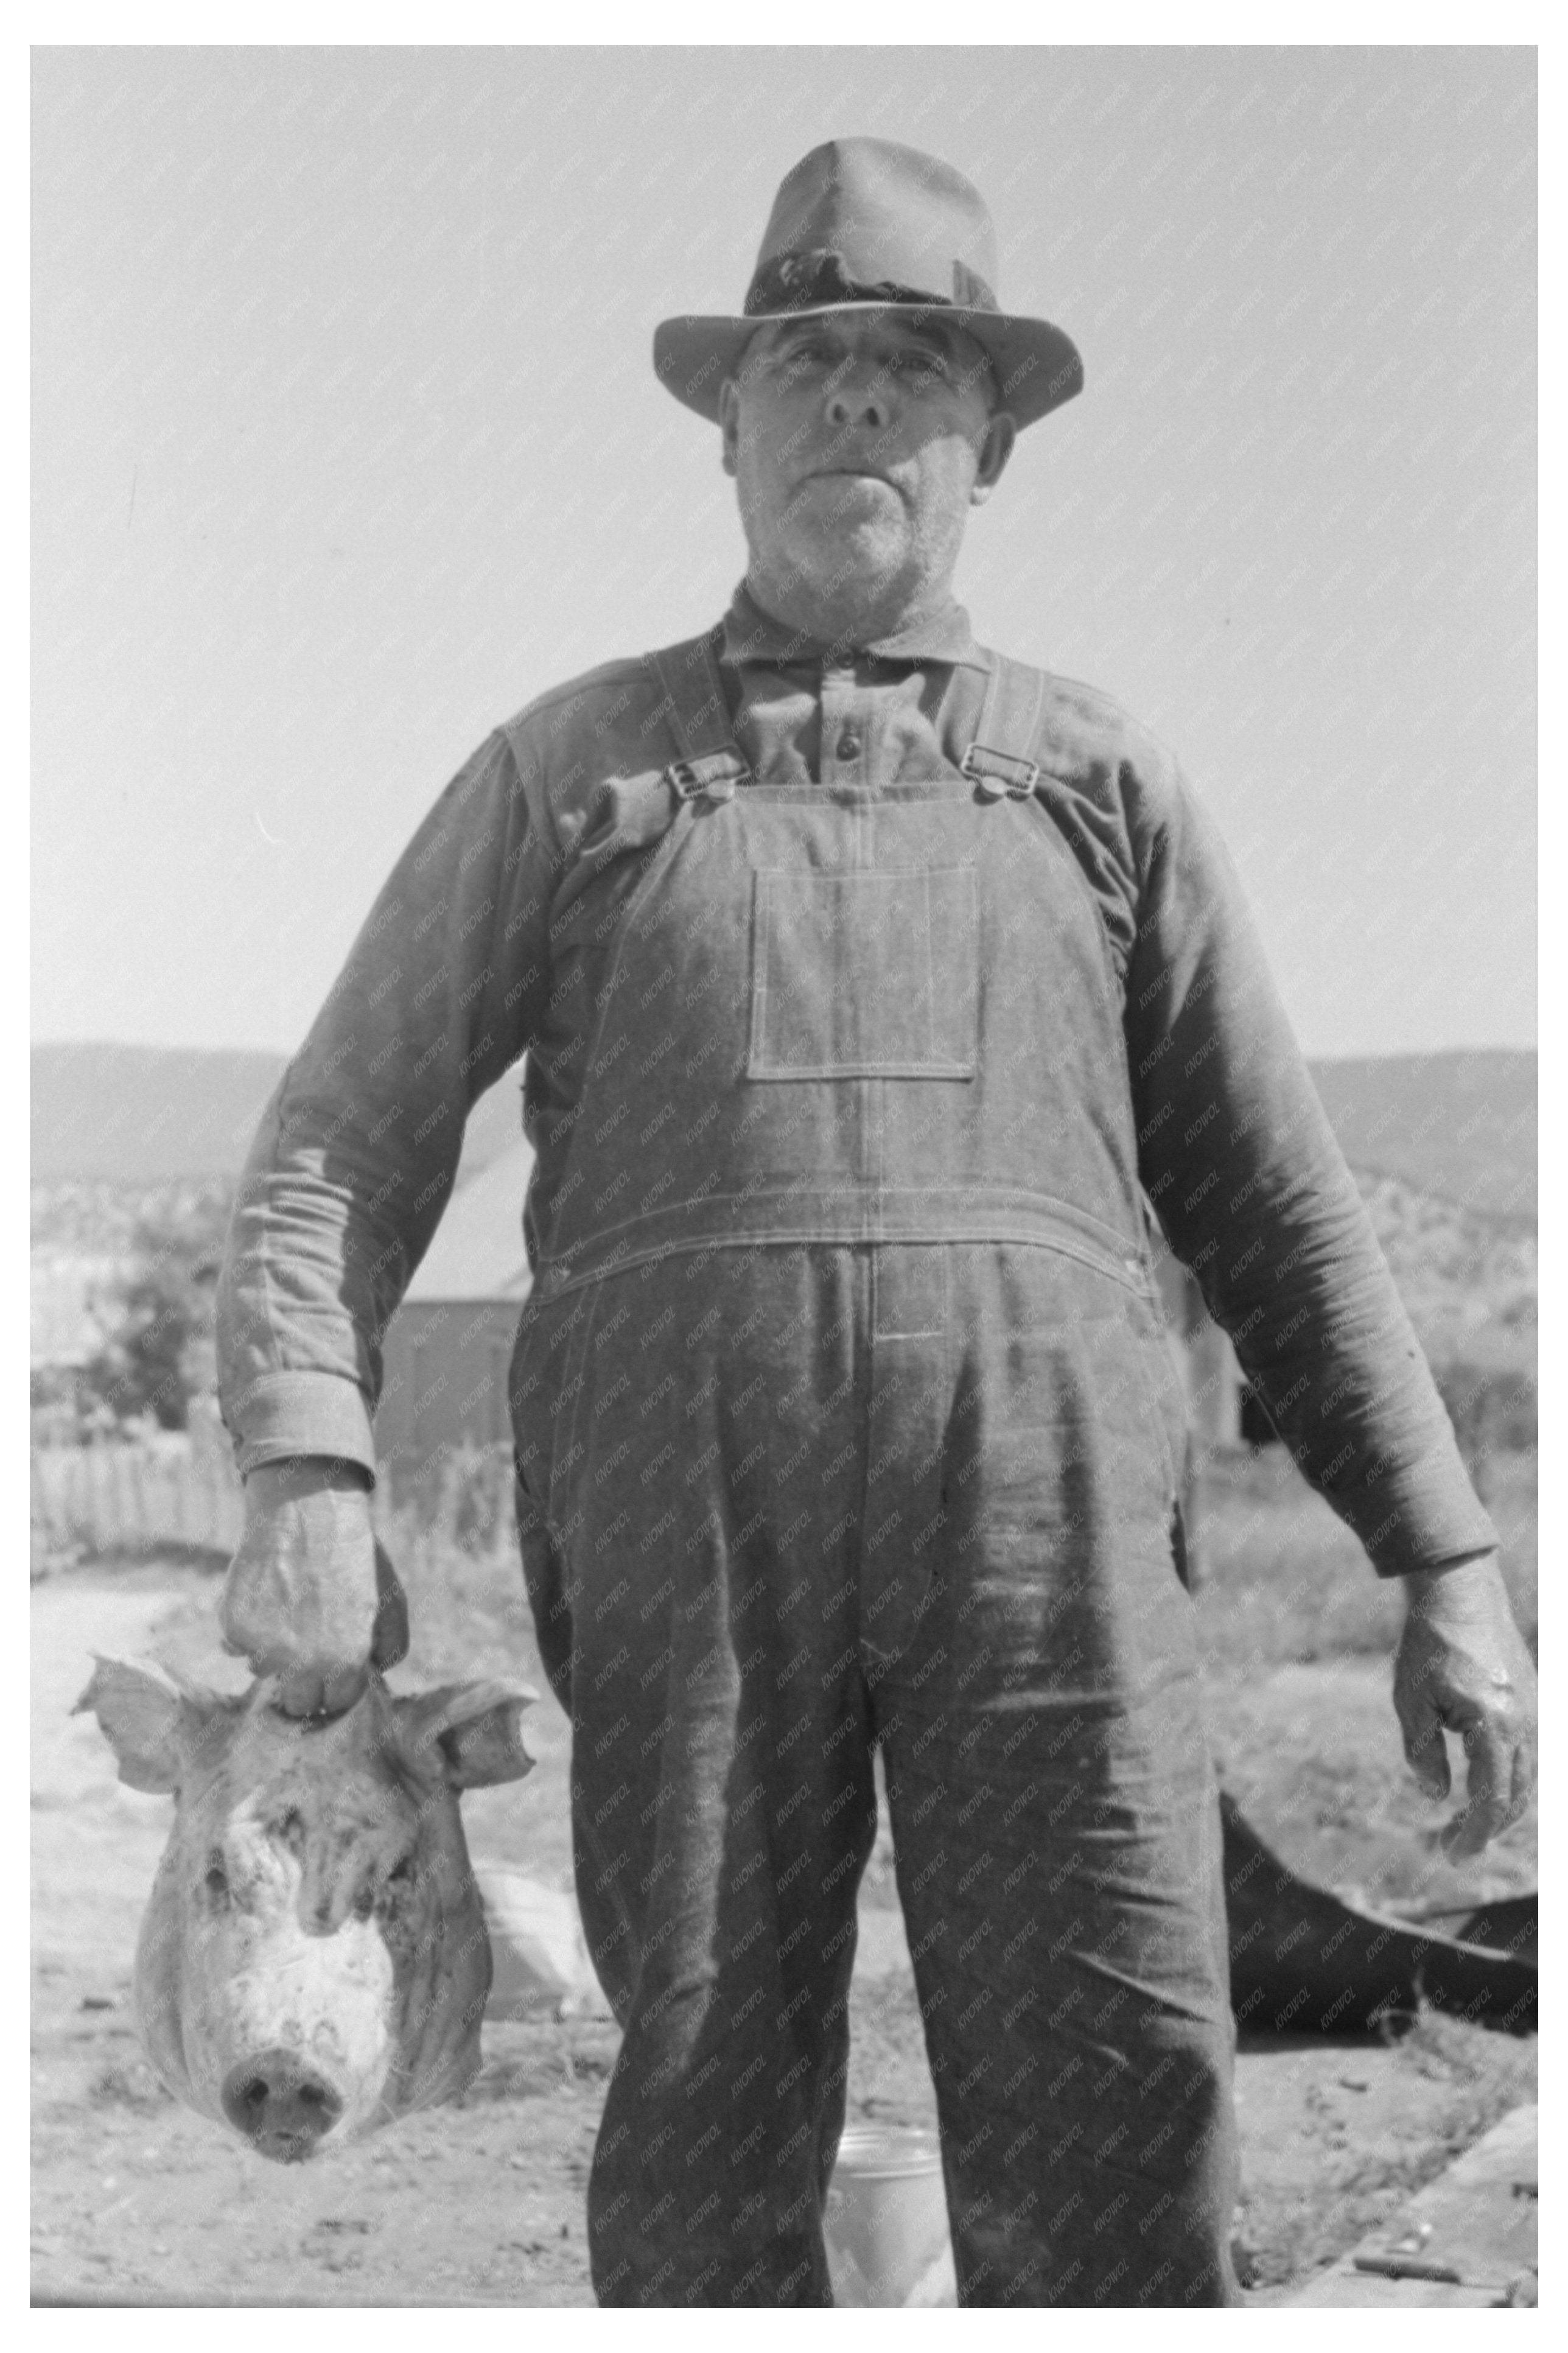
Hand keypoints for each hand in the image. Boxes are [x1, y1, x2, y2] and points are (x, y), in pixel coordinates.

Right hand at [220, 1456, 409, 1717]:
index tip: (330, 1669)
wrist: (306, 1509)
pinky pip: (234, 1648)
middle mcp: (304, 1662)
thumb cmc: (353, 1554)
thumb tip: (372, 1675)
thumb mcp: (391, 1601)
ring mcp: (265, 1648)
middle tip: (304, 1647)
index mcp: (346, 1660)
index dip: (334, 1685)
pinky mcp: (234, 1628)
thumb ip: (390, 1647)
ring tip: (285, 1612)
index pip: (336, 1703)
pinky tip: (262, 1600)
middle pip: (298, 1703)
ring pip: (262, 1673)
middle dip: (303, 1680)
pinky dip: (244, 1631)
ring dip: (271, 1653)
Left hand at [1393, 1555, 1536, 1859]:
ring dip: (1498, 1806)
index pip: (1493, 1802)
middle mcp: (1527, 1724)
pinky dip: (1508, 1779)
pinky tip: (1478, 1782)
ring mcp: (1536, 1713)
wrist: (1460, 1591)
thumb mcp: (1411, 1701)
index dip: (1473, 1836)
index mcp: (1496, 1725)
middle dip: (1484, 1828)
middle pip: (1516, 1799)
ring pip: (1527, 1780)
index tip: (1449, 1856)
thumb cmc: (1429, 1644)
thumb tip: (1437, 1797)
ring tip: (1460, 1819)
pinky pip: (1529, 1757)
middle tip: (1447, 1844)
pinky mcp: (1535, 1703)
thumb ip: (1423, 1753)